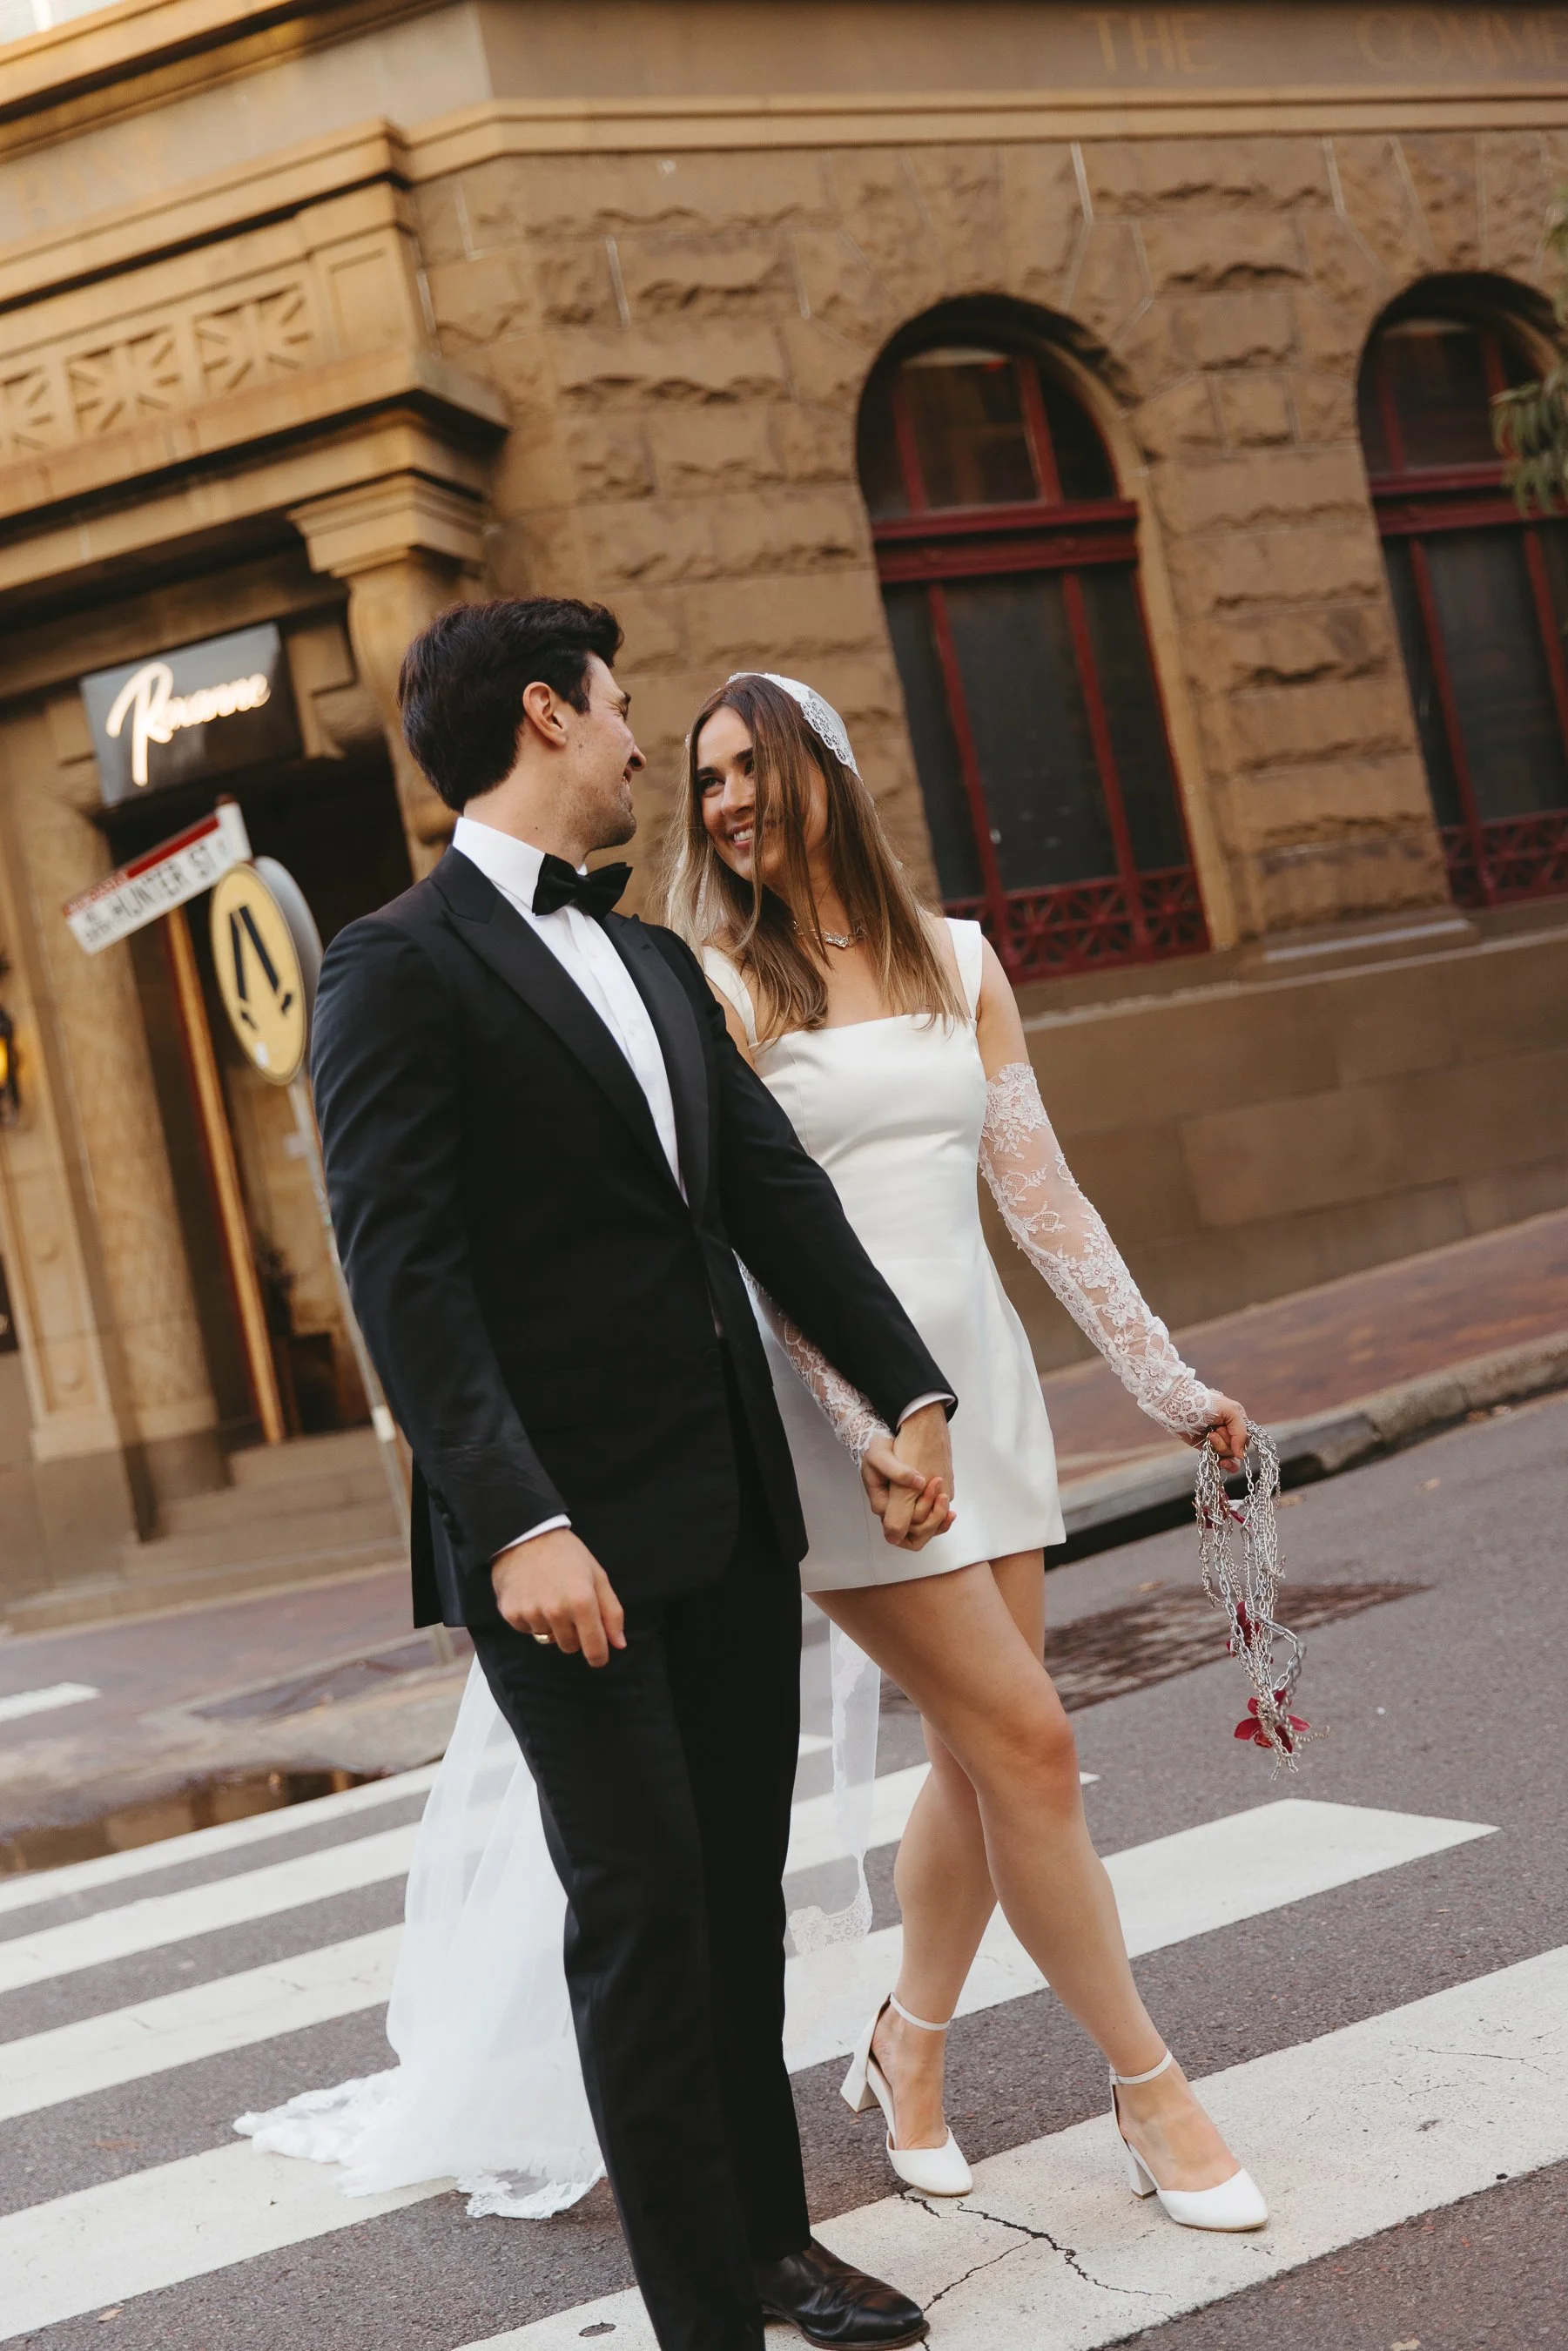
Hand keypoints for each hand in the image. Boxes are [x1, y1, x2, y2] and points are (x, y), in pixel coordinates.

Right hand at [491, 1528, 625, 1665]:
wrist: (526, 1535)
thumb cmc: (567, 1554)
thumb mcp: (597, 1576)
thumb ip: (611, 1612)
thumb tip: (619, 1644)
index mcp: (582, 1602)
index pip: (594, 1647)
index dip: (599, 1656)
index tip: (599, 1657)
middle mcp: (557, 1611)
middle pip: (570, 1647)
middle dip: (574, 1634)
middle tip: (569, 1607)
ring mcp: (532, 1613)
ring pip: (547, 1639)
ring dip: (551, 1625)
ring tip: (548, 1596)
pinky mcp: (511, 1613)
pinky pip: (527, 1630)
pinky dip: (531, 1619)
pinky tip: (532, 1596)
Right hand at [861, 1435, 954, 1550]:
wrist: (887, 1440)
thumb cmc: (879, 1449)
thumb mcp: (882, 1457)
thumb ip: (898, 1473)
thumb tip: (918, 1485)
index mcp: (882, 1504)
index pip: (899, 1527)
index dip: (918, 1513)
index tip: (928, 1486)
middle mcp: (893, 1512)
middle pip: (914, 1535)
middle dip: (931, 1519)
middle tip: (941, 1495)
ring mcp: (905, 1509)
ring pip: (924, 1530)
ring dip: (938, 1517)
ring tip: (945, 1497)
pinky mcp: (916, 1503)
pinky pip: (929, 1520)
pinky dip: (940, 1515)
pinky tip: (948, 1506)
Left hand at [1184, 1395, 1247, 1475]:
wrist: (1179, 1407)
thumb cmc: (1205, 1404)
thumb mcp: (1230, 1411)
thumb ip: (1241, 1432)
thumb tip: (1242, 1455)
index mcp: (1237, 1420)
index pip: (1246, 1437)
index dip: (1239, 1441)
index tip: (1230, 1439)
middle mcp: (1229, 1431)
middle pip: (1238, 1448)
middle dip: (1226, 1442)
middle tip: (1213, 1432)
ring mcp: (1218, 1441)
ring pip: (1230, 1456)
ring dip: (1220, 1448)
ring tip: (1209, 1436)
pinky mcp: (1208, 1448)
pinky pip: (1221, 1461)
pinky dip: (1223, 1464)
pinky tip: (1220, 1462)